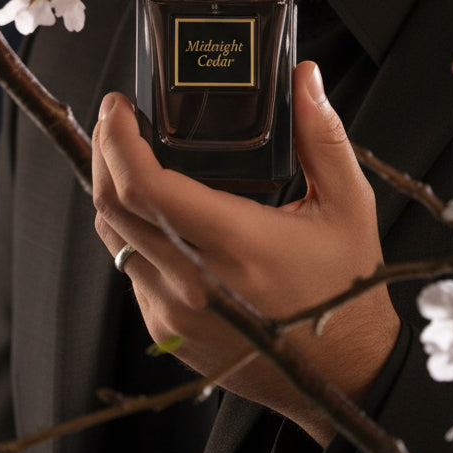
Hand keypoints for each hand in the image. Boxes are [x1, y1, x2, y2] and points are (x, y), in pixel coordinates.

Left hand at [92, 60, 399, 444]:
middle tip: (116, 118)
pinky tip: (154, 207)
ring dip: (112, 190)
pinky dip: (132, 229)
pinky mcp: (166, 331)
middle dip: (104, 152)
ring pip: (114, 239)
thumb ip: (322, 136)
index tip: (118, 106)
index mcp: (235, 244)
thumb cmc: (348, 289)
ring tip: (128, 153)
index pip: (145, 188)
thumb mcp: (349, 206)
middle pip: (113, 207)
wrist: (346, 376)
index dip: (118, 141)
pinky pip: (130, 269)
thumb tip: (305, 76)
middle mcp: (193, 282)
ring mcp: (173, 312)